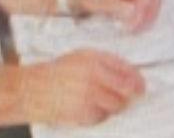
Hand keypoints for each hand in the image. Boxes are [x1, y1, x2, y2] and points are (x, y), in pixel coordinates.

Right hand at [22, 49, 144, 124]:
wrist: (31, 90)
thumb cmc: (57, 72)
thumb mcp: (81, 57)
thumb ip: (105, 62)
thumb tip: (130, 73)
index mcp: (94, 59)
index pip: (126, 69)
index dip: (137, 78)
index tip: (141, 84)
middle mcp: (93, 77)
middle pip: (126, 89)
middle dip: (132, 94)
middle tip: (133, 95)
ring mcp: (89, 96)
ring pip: (117, 105)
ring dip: (116, 105)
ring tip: (104, 100)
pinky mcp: (83, 114)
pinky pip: (102, 116)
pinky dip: (101, 114)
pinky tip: (90, 108)